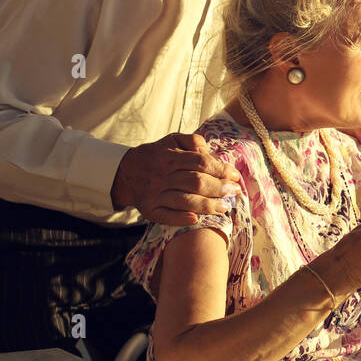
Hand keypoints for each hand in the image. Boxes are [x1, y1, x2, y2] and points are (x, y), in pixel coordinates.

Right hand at [110, 133, 242, 225]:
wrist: (125, 172)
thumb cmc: (157, 155)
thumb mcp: (172, 140)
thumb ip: (192, 141)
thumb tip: (211, 152)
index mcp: (169, 156)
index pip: (201, 163)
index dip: (221, 169)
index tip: (235, 175)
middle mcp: (161, 175)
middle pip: (196, 183)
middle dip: (220, 188)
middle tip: (235, 192)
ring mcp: (154, 194)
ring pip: (185, 201)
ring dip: (208, 206)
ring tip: (225, 208)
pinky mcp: (148, 209)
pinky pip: (166, 216)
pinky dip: (182, 219)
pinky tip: (197, 220)